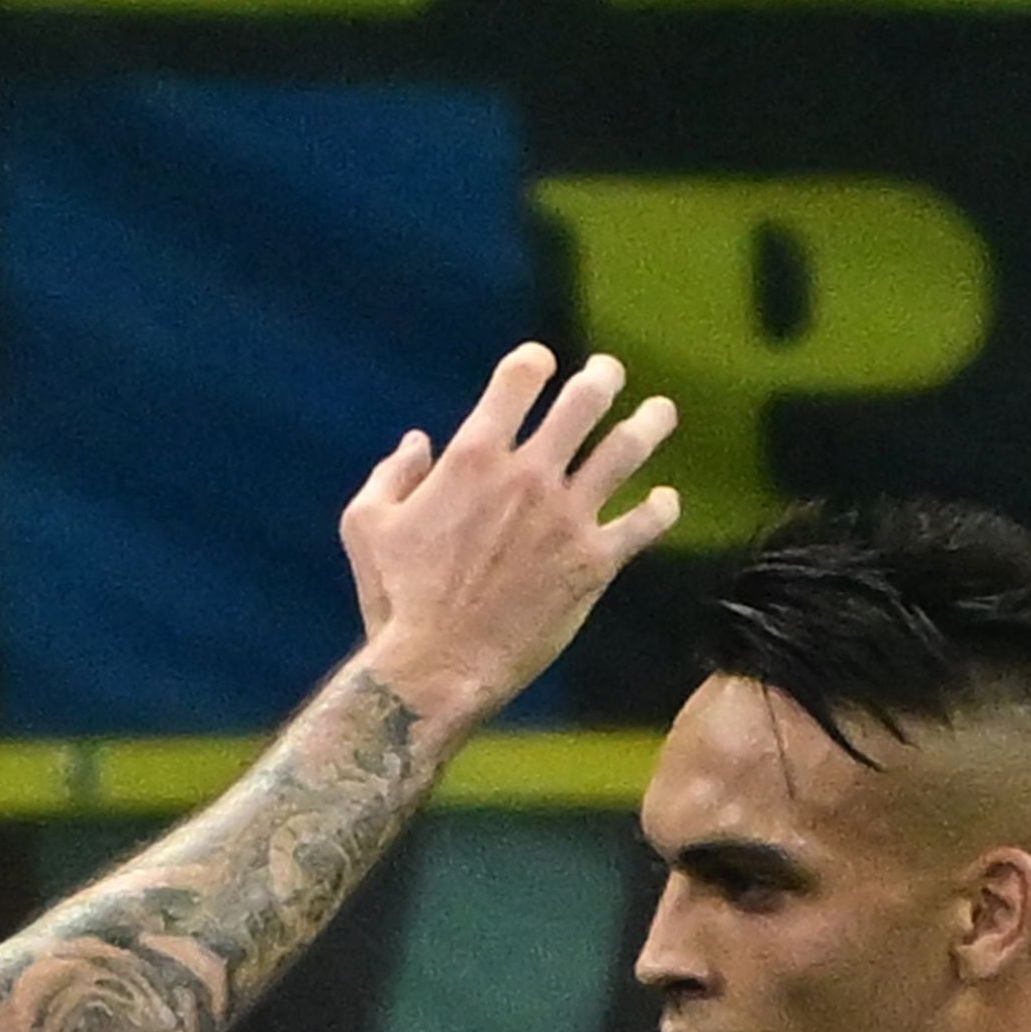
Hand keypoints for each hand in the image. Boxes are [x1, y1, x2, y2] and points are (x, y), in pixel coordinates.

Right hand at [341, 345, 679, 728]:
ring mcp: (568, 517)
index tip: (541, 365)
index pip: (520, 378)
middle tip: (608, 374)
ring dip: (649, 423)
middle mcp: (528, 476)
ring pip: (627, 450)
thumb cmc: (395, 599)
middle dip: (603, 377)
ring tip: (659, 413)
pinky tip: (664, 501)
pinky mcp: (594, 562)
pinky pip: (644, 523)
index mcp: (473, 458)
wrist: (436, 669)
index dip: (534, 362)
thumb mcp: (366, 527)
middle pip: (586, 400)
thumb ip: (391, 475)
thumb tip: (417, 442)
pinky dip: (660, 508)